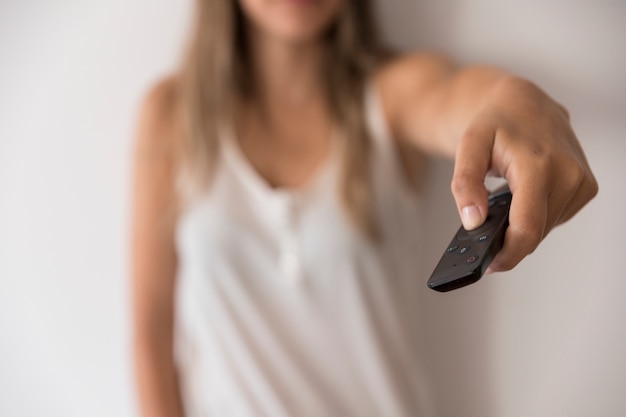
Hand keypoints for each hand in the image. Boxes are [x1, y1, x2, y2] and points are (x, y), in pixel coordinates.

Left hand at [451, 76, 597, 271]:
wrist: (521, 102)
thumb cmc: (493, 123)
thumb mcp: (468, 147)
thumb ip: (465, 184)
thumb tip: (473, 222)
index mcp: (539, 166)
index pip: (528, 228)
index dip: (508, 253)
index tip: (489, 265)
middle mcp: (569, 174)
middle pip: (536, 232)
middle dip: (509, 238)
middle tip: (485, 228)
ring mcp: (582, 181)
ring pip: (546, 227)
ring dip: (522, 224)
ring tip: (503, 201)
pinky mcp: (586, 186)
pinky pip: (556, 216)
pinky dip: (536, 214)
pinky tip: (523, 196)